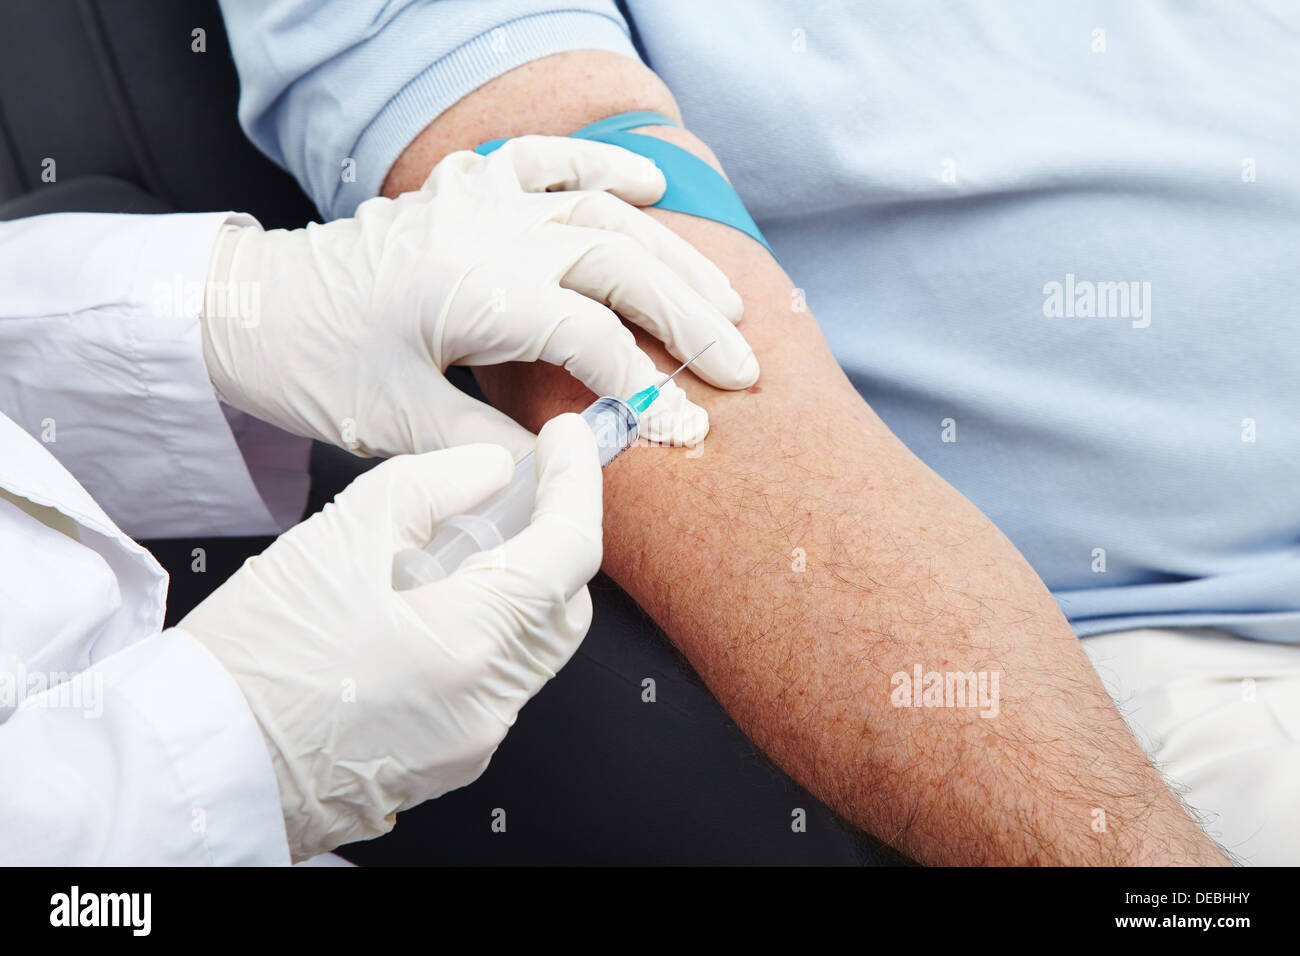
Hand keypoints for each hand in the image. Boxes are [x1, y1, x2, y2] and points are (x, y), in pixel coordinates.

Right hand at [177, 414, 601, 860]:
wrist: (200, 763)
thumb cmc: (251, 659)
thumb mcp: (337, 539)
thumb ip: (430, 487)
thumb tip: (491, 469)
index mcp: (470, 647)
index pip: (569, 553)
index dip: (576, 484)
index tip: (567, 440)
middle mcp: (489, 704)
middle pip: (562, 606)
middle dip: (549, 541)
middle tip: (508, 494)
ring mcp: (473, 740)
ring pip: (532, 646)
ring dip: (513, 588)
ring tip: (446, 551)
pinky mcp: (450, 757)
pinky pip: (495, 682)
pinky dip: (483, 633)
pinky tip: (426, 607)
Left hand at [200, 136, 755, 456]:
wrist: (246, 308)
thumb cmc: (316, 368)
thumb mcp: (404, 428)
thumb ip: (499, 446)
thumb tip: (576, 466)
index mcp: (474, 292)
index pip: (593, 338)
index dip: (648, 388)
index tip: (686, 429)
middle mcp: (488, 234)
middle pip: (618, 267)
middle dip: (689, 320)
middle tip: (743, 366)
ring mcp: (478, 203)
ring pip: (602, 215)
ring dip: (671, 257)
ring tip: (727, 301)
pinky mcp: (465, 191)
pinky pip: (546, 164)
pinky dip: (603, 170)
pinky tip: (650, 188)